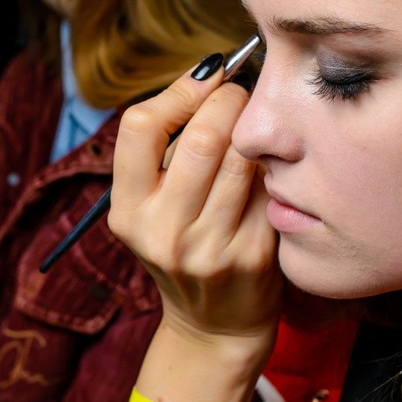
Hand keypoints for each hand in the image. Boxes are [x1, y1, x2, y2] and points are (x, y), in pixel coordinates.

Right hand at [109, 63, 280, 401]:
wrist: (214, 327)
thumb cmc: (185, 246)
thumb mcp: (152, 207)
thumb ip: (165, 149)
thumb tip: (208, 73)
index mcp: (127, 211)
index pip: (140, 126)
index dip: (178, 92)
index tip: (206, 81)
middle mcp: (162, 232)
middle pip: (201, 137)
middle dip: (229, 101)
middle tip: (240, 96)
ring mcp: (210, 248)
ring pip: (244, 159)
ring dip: (256, 131)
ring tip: (257, 128)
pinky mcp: (254, 256)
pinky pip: (271, 188)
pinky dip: (274, 167)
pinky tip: (273, 168)